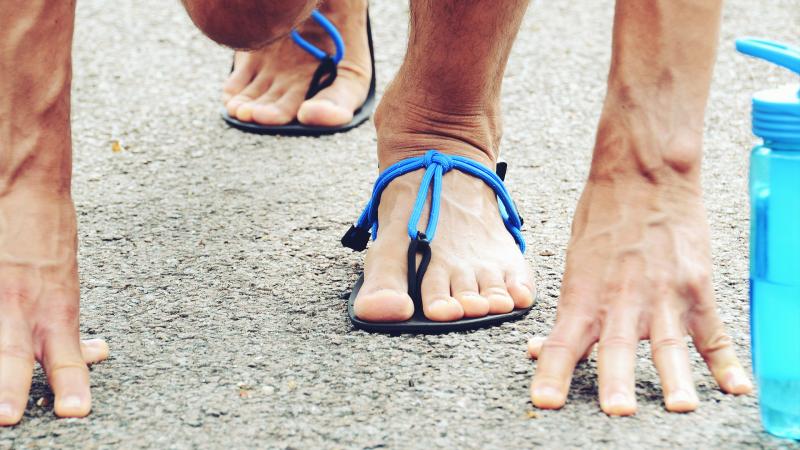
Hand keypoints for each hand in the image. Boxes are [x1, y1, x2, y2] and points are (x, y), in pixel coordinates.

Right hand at [0, 191, 108, 425]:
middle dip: (10, 388)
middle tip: (7, 418)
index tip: (77, 412)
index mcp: (55, 304)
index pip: (64, 353)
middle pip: (13, 352)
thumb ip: (70, 323)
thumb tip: (98, 353)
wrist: (24, 183)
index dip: (71, 382)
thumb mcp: (69, 281)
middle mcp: (22, 300)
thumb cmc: (49, 235)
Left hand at [528, 179, 751, 415]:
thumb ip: (564, 310)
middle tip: (617, 410)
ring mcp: (662, 296)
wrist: (644, 175)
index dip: (551, 374)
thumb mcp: (572, 262)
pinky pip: (712, 335)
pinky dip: (725, 364)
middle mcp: (621, 301)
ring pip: (668, 346)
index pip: (562, 343)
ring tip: (679, 406)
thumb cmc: (602, 216)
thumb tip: (537, 348)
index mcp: (583, 295)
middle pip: (617, 351)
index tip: (545, 402)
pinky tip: (735, 388)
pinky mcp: (695, 289)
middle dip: (616, 383)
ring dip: (674, 379)